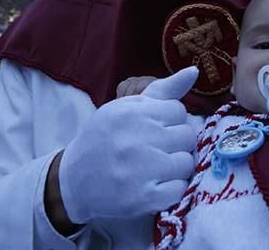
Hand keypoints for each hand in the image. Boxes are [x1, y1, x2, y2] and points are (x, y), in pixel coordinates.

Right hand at [54, 67, 198, 224]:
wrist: (74, 179)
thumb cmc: (105, 137)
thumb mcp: (126, 107)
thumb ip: (163, 90)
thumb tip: (194, 71)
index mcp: (134, 113)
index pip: (178, 111)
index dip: (170, 121)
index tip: (155, 129)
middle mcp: (138, 139)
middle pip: (187, 136)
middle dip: (176, 143)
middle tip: (156, 149)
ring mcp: (142, 170)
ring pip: (187, 163)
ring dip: (176, 167)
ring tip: (156, 167)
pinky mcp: (144, 198)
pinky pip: (180, 190)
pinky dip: (172, 190)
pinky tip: (155, 185)